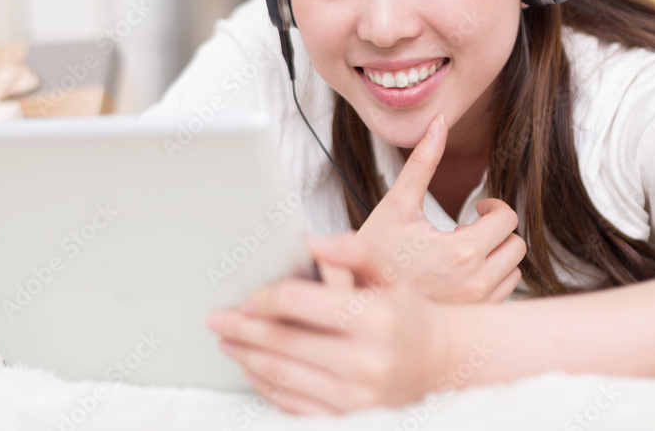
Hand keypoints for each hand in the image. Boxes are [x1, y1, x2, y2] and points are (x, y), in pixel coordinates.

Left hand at [206, 232, 452, 414]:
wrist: (439, 363)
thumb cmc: (405, 311)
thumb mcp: (390, 274)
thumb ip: (355, 251)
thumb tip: (312, 242)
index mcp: (375, 317)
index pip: (298, 303)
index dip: (265, 298)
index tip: (246, 297)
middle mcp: (367, 361)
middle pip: (282, 340)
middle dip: (242, 329)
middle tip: (215, 320)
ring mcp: (357, 396)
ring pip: (281, 374)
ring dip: (246, 356)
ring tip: (227, 342)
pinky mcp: (349, 418)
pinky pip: (293, 403)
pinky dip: (265, 385)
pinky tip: (252, 368)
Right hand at [356, 113, 525, 302]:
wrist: (356, 301)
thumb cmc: (373, 254)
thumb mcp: (396, 205)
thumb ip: (422, 163)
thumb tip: (438, 124)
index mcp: (462, 252)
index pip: (507, 220)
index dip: (493, 208)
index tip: (476, 209)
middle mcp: (476, 283)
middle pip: (517, 246)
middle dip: (496, 232)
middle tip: (469, 227)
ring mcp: (476, 306)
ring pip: (513, 273)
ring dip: (496, 257)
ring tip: (462, 252)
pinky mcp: (471, 320)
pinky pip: (501, 296)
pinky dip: (489, 280)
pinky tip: (459, 274)